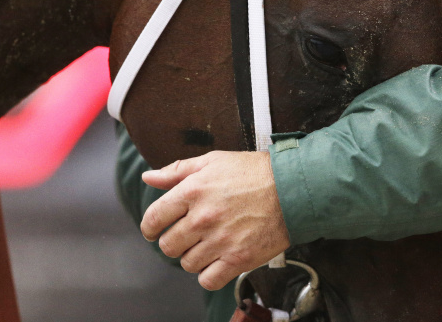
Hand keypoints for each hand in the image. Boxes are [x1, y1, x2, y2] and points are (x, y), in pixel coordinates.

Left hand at [140, 150, 290, 289]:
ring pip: (187, 264)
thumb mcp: (213, 161)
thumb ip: (177, 170)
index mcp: (193, 190)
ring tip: (208, 245)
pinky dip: (209, 275)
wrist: (292, 188)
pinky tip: (217, 261)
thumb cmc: (254, 172)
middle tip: (188, 236)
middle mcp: (203, 217)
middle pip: (168, 245)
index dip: (150, 227)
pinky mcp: (238, 258)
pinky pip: (208, 280)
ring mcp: (221, 240)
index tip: (154, 230)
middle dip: (174, 241)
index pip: (153, 218)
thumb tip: (149, 177)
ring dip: (194, 257)